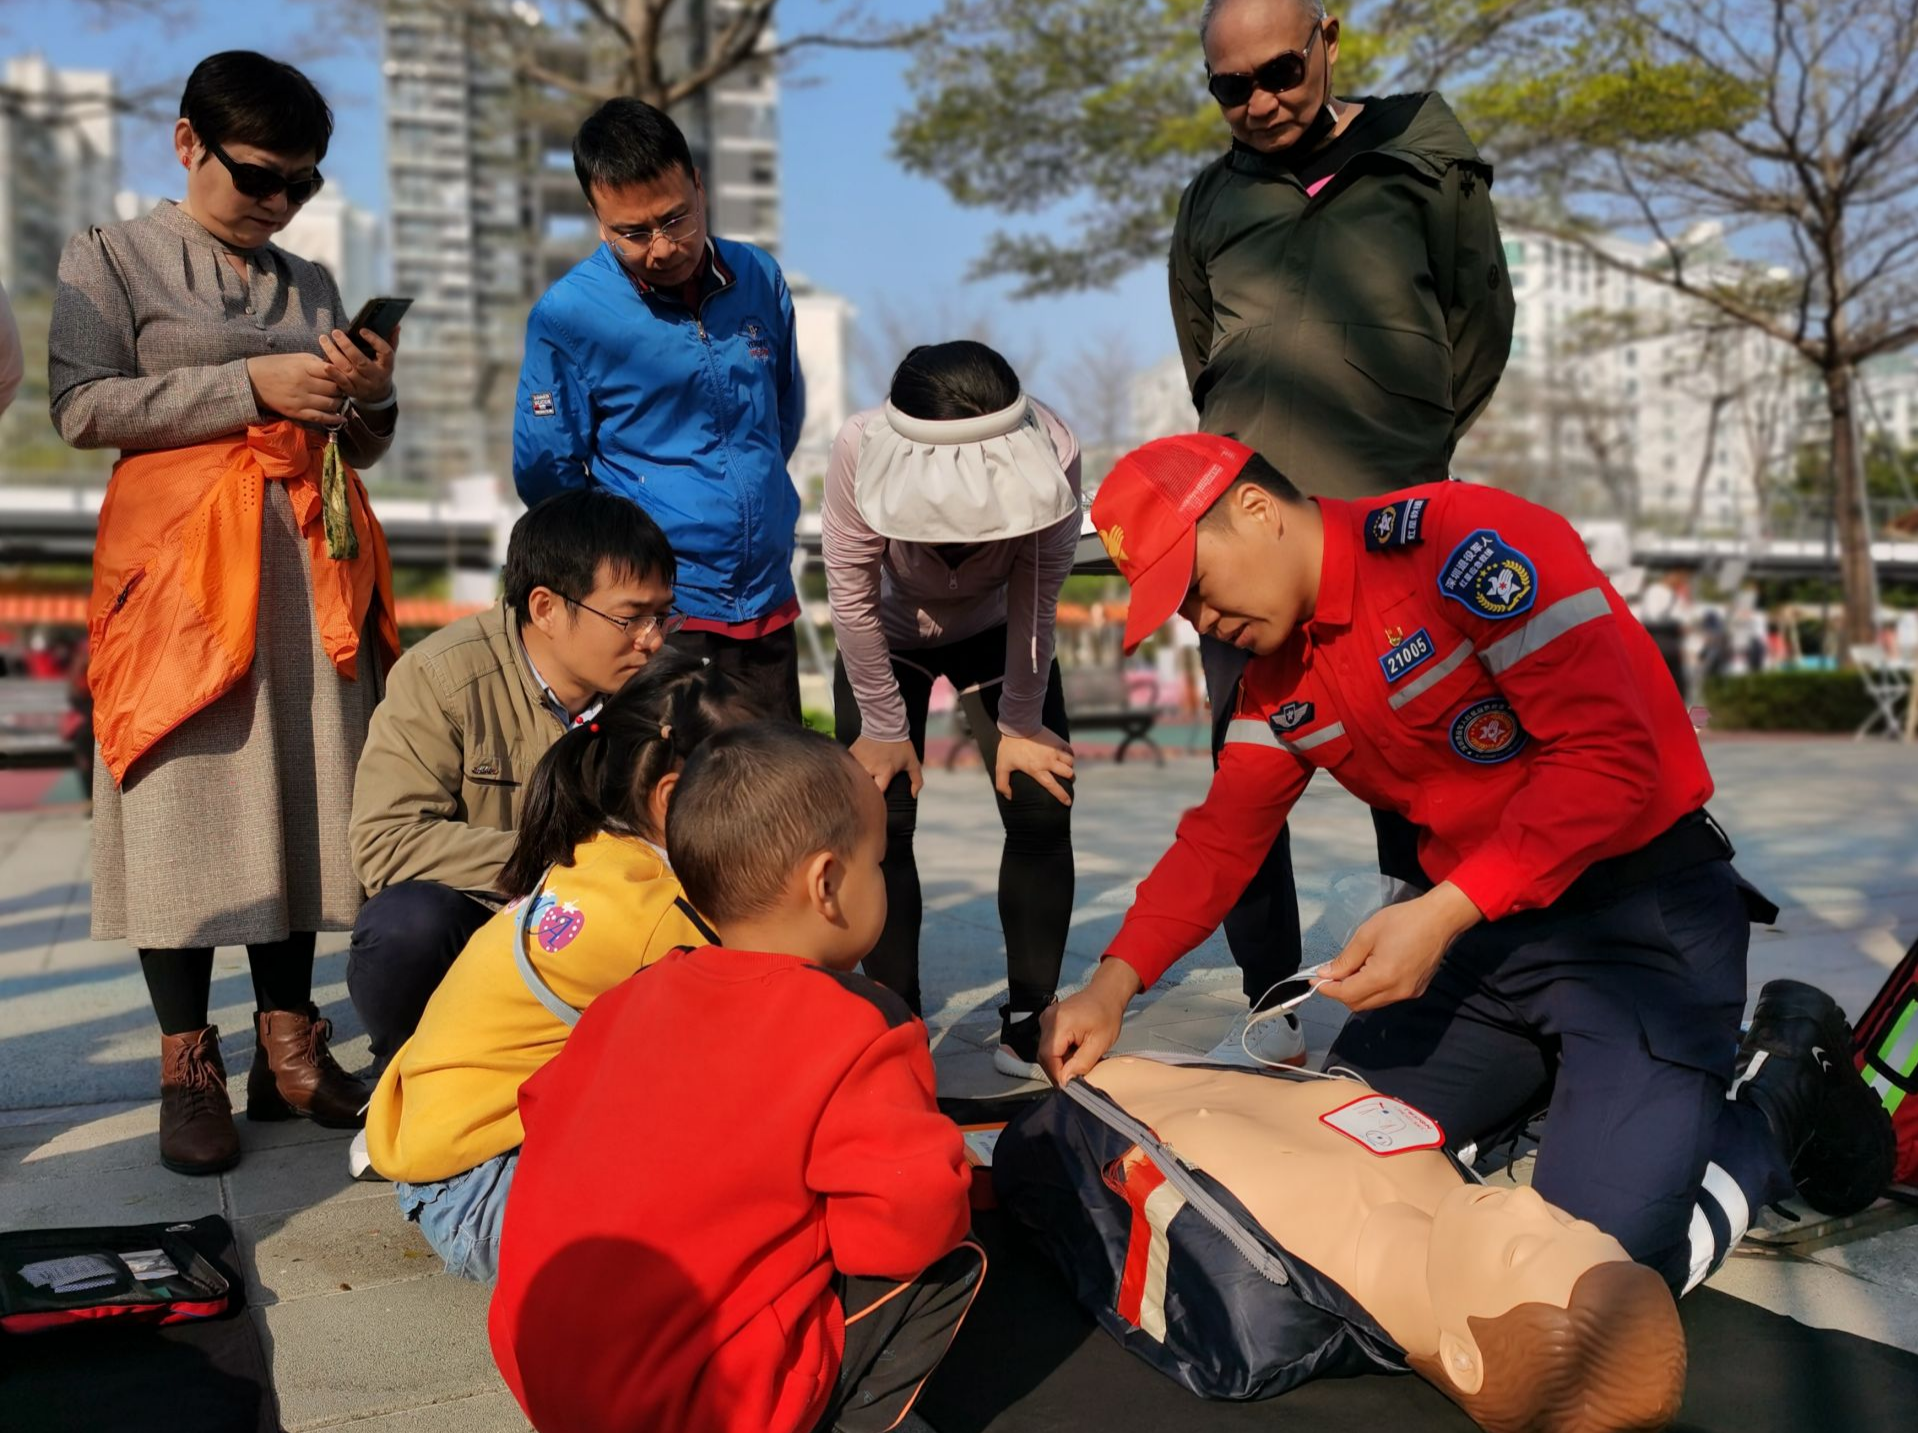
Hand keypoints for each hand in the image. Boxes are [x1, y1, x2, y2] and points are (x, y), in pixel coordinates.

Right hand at [246, 352, 342, 424]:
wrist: (251, 381)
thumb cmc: (274, 365)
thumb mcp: (295, 357)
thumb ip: (316, 362)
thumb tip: (335, 368)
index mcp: (304, 367)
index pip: (333, 372)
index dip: (342, 375)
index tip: (343, 376)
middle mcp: (304, 384)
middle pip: (334, 389)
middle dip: (342, 389)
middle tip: (343, 389)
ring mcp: (301, 400)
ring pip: (331, 404)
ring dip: (339, 403)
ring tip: (339, 399)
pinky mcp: (296, 413)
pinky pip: (320, 418)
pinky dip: (334, 419)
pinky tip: (342, 419)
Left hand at [319, 323, 398, 405]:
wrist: (378, 395)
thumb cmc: (381, 370)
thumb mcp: (388, 358)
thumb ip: (391, 341)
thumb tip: (395, 325)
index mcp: (387, 366)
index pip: (385, 352)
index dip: (374, 341)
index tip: (362, 330)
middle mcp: (376, 377)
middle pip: (361, 361)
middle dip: (347, 345)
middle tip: (335, 332)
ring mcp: (364, 386)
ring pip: (348, 370)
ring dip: (334, 354)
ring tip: (324, 340)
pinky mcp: (353, 392)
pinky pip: (342, 383)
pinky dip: (333, 374)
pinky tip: (324, 364)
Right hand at [849, 735, 921, 797]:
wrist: (885, 724)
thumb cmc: (900, 745)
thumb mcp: (913, 762)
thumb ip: (917, 780)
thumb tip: (913, 796)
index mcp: (885, 772)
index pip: (878, 793)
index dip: (878, 798)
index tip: (879, 799)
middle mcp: (870, 768)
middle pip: (864, 787)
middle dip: (866, 791)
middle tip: (868, 792)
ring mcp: (859, 760)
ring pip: (854, 778)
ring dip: (857, 781)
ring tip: (860, 783)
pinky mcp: (851, 753)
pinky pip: (848, 767)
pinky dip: (850, 770)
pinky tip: (852, 773)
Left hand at [995, 727, 1074, 804]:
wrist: (1018, 725)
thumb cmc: (1009, 747)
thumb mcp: (1001, 766)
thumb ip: (1003, 784)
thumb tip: (1009, 797)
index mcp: (1036, 770)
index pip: (1053, 786)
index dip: (1062, 796)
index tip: (1068, 803)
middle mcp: (1048, 761)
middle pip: (1068, 774)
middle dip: (1070, 780)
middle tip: (1068, 780)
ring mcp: (1054, 750)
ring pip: (1070, 763)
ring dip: (1070, 768)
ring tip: (1066, 769)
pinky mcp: (1057, 741)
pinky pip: (1069, 750)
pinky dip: (1070, 755)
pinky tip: (1066, 757)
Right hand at [1039, 958, 1141, 1084]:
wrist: (1105, 994)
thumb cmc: (1106, 1015)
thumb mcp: (1099, 1043)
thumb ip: (1081, 1063)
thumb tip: (1066, 1081)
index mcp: (1059, 1023)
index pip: (1048, 1057)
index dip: (1057, 1074)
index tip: (1070, 1086)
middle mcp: (1048, 1019)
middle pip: (1044, 1055)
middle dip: (1058, 1071)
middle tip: (1075, 1080)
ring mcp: (1046, 1019)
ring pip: (1045, 1051)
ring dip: (1059, 1063)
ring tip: (1077, 1065)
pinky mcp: (1048, 1021)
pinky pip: (1048, 1043)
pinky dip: (1059, 1054)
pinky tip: (1073, 1054)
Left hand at [1317, 881, 1482, 1012]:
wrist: (1440, 919)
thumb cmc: (1404, 921)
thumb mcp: (1366, 935)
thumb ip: (1345, 959)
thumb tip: (1326, 974)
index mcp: (1383, 977)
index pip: (1347, 994)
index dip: (1327, 989)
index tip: (1314, 981)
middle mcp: (1397, 991)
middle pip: (1358, 1004)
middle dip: (1340, 992)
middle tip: (1331, 972)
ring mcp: (1408, 993)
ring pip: (1372, 1002)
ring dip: (1356, 991)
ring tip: (1352, 968)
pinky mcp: (1416, 990)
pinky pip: (1386, 997)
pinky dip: (1373, 989)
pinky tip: (1370, 970)